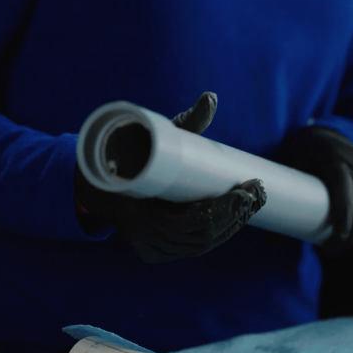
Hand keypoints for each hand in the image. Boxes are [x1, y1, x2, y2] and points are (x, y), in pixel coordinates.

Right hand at [75, 92, 265, 262]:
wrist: (94, 184)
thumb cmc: (129, 155)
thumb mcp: (154, 136)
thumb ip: (185, 121)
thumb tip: (211, 98)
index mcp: (140, 213)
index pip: (194, 219)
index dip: (226, 207)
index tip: (248, 187)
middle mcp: (143, 237)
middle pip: (203, 235)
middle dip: (236, 214)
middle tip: (257, 191)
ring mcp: (148, 249)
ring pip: (200, 245)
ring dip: (231, 226)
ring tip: (250, 202)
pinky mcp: (153, 254)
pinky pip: (191, 249)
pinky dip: (216, 236)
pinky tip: (234, 220)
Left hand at [279, 126, 352, 255]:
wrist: (323, 135)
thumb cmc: (301, 156)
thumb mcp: (289, 171)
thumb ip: (283, 203)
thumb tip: (273, 245)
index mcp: (335, 158)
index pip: (346, 191)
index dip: (346, 217)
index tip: (337, 239)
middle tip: (334, 253)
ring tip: (347, 252)